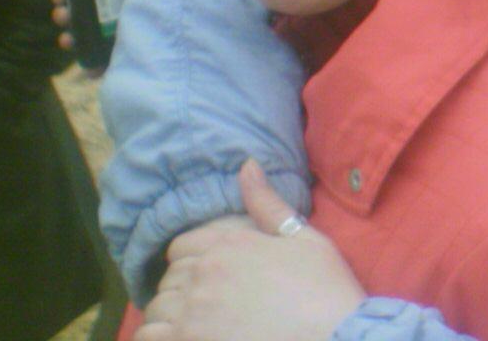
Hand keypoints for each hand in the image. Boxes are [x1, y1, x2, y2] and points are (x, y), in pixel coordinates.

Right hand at [51, 0, 142, 76]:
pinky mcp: (119, 57)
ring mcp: (110, 37)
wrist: (179, 16)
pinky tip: (91, 71)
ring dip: (72, 40)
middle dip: (65, 16)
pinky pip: (101, 65)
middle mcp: (105, 14)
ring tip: (67, 40)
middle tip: (63, 16)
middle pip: (77, 15)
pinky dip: (93, 69)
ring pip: (83, 40)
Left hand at [137, 160, 363, 340]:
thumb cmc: (324, 288)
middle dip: (182, 291)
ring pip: (156, 312)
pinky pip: (152, 339)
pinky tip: (186, 340)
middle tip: (207, 307)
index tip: (208, 278)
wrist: (336, 336)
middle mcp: (204, 274)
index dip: (192, 261)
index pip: (182, 247)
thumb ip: (267, 203)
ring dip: (169, 319)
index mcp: (229, 243)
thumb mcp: (303, 237)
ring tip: (195, 328)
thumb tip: (246, 165)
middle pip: (169, 280)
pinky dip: (160, 339)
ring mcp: (193, 314)